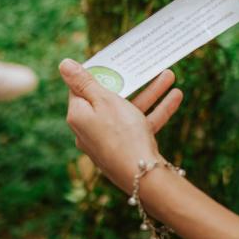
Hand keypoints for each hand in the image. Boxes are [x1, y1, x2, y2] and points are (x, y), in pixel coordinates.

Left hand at [59, 59, 182, 192]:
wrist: (142, 176)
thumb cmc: (121, 134)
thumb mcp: (104, 100)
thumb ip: (85, 82)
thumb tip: (63, 64)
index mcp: (78, 115)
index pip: (81, 88)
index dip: (96, 73)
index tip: (110, 61)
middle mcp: (90, 128)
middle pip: (109, 98)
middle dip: (131, 81)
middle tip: (141, 65)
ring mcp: (109, 140)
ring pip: (129, 110)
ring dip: (150, 92)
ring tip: (170, 76)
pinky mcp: (126, 148)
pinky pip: (140, 125)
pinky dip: (156, 111)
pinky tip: (175, 97)